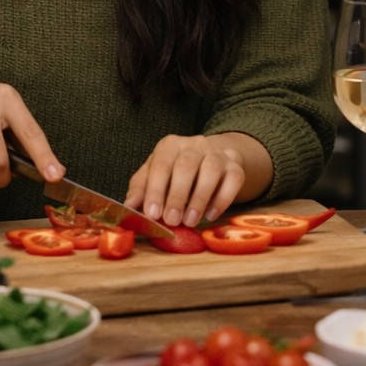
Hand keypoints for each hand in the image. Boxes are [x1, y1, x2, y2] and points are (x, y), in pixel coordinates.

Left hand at [124, 133, 267, 227]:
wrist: (213, 159)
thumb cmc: (177, 172)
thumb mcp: (155, 175)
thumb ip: (142, 188)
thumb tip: (129, 206)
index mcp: (170, 145)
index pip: (161, 163)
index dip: (156, 189)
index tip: (153, 213)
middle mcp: (195, 144)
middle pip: (186, 165)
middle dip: (177, 196)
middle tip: (172, 221)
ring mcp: (218, 154)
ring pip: (211, 170)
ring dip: (199, 198)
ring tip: (190, 221)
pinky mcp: (236, 166)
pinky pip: (233, 179)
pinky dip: (222, 199)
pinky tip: (210, 215)